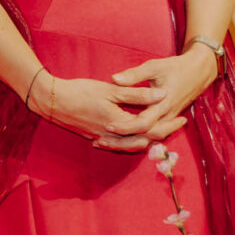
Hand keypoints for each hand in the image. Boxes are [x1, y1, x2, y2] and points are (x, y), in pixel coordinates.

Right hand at [33, 72, 165, 150]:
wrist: (50, 100)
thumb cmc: (80, 92)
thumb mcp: (111, 90)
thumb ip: (138, 94)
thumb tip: (162, 94)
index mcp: (120, 124)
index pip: (153, 129)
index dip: (170, 125)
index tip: (183, 118)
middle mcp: (113, 136)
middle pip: (146, 141)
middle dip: (164, 133)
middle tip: (177, 125)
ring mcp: (103, 138)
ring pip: (133, 145)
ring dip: (149, 139)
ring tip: (162, 130)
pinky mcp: (94, 136)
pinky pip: (120, 143)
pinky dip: (133, 140)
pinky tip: (136, 133)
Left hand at [112, 47, 221, 142]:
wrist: (199, 71)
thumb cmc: (176, 67)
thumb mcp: (154, 66)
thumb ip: (134, 74)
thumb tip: (114, 79)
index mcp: (164, 103)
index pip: (144, 123)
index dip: (126, 127)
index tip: (108, 125)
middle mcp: (168, 115)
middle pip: (146, 136)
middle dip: (124, 141)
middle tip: (101, 140)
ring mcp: (169, 119)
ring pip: (150, 138)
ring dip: (130, 142)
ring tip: (106, 142)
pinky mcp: (169, 119)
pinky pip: (154, 134)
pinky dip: (139, 138)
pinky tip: (120, 138)